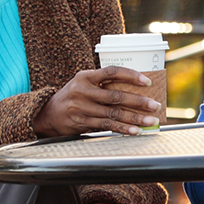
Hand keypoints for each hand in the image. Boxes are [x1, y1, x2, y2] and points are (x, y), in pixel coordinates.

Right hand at [32, 67, 163, 137]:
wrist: (48, 114)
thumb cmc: (73, 96)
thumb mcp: (83, 83)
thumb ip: (103, 84)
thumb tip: (135, 90)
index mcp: (85, 76)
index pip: (111, 72)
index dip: (130, 75)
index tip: (147, 82)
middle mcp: (83, 91)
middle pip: (116, 96)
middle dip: (138, 101)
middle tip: (155, 105)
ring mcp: (82, 108)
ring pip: (113, 113)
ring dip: (134, 118)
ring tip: (150, 121)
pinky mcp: (83, 122)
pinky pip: (107, 126)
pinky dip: (122, 129)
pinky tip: (135, 131)